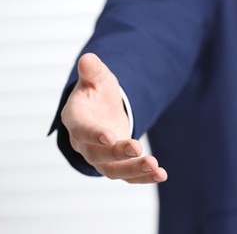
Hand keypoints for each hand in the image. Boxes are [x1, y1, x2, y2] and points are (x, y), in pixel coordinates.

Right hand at [61, 53, 167, 182]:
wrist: (101, 109)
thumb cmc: (96, 92)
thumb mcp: (96, 78)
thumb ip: (92, 70)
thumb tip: (87, 59)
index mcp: (75, 118)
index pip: (80, 129)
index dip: (93, 134)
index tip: (109, 137)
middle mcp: (83, 142)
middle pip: (96, 154)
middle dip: (117, 153)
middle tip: (137, 146)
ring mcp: (99, 156)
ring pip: (112, 171)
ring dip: (133, 170)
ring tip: (155, 166)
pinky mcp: (115, 164)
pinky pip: (126, 176)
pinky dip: (143, 178)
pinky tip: (161, 174)